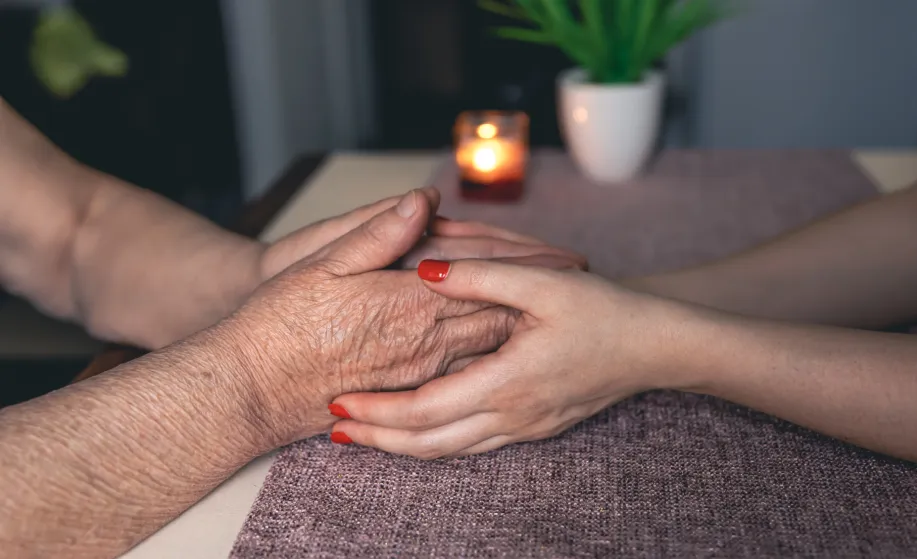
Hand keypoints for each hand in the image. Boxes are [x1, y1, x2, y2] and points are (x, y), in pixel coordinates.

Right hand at [220, 193, 582, 446]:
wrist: (249, 386)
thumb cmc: (278, 323)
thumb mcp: (322, 264)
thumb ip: (379, 233)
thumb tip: (422, 200)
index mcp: (410, 302)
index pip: (487, 276)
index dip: (529, 262)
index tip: (567, 256)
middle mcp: (425, 342)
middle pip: (500, 312)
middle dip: (538, 292)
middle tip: (575, 277)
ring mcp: (420, 371)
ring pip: (490, 344)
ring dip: (525, 323)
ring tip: (557, 307)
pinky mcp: (409, 389)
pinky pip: (468, 370)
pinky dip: (497, 351)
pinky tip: (509, 346)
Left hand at [326, 259, 699, 458]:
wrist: (657, 347)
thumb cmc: (606, 313)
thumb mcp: (543, 283)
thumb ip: (479, 275)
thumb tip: (423, 268)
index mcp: (509, 382)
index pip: (426, 411)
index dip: (379, 411)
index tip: (340, 403)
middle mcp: (513, 415)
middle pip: (430, 444)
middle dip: (379, 439)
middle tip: (336, 431)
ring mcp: (526, 427)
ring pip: (451, 451)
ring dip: (405, 446)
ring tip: (366, 435)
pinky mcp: (536, 426)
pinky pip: (475, 444)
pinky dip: (438, 441)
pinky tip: (421, 430)